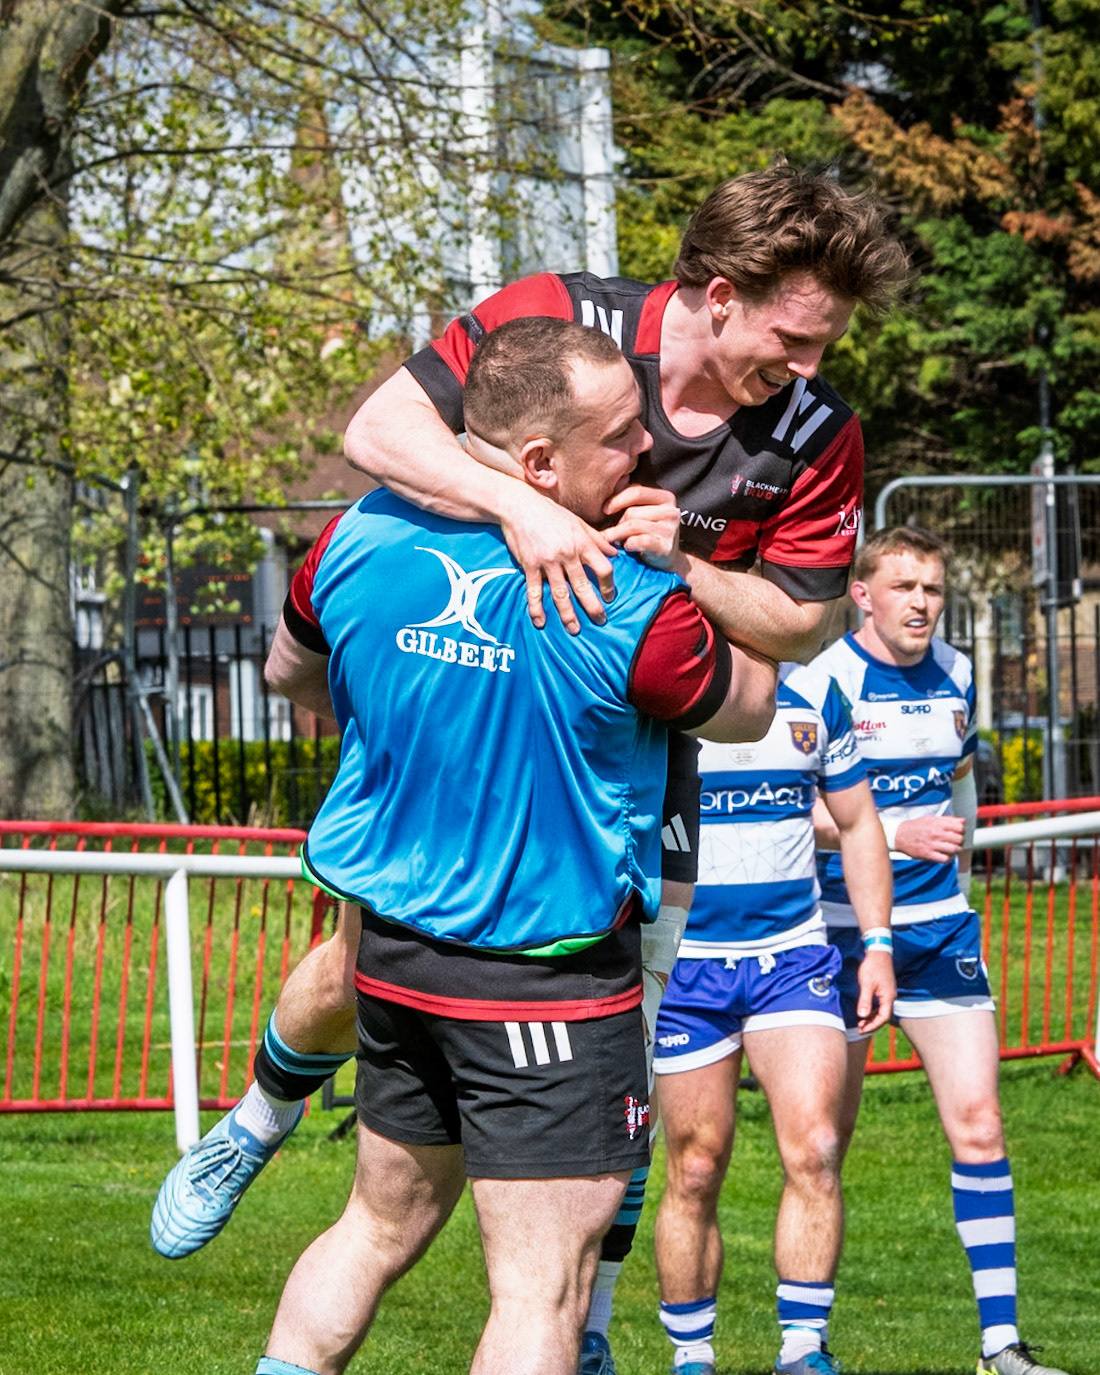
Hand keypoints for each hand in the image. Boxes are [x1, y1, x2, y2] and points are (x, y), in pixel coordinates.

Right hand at [498, 484, 616, 634]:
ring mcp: (547, 561)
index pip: (603, 568)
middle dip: (593, 607)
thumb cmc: (551, 513)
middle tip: (600, 621)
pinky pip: (535, 591)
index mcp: (582, 542)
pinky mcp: (530, 565)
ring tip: (574, 629)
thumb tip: (615, 553)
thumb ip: (596, 539)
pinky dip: (537, 608)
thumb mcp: (578, 522)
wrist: (520, 505)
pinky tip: (540, 622)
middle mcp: (567, 554)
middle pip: (583, 586)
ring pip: (560, 593)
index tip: (610, 597)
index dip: (609, 585)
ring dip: (568, 615)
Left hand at [602, 485, 682, 570]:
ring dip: (618, 535)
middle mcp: (671, 511)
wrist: (666, 559)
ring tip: (614, 540)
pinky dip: (628, 544)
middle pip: (632, 512)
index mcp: (666, 498)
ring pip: (633, 526)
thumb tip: (618, 480)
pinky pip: (639, 541)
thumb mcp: (642, 511)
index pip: (637, 491)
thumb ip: (631, 496)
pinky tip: (627, 547)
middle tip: (610, 533)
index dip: (617, 499)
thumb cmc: (648, 532)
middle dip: (617, 523)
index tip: (605, 509)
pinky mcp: (665, 547)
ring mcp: (670, 530)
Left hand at [855, 949, 894, 1034]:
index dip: (873, 1025)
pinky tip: (864, 1011)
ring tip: (860, 1022)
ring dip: (871, 1017)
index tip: (862, 1029)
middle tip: (860, 1028)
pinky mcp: (884, 989)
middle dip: (871, 1023)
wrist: (878, 952)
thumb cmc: (872, 967)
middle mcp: (890, 997)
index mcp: (888, 997)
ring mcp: (887, 993)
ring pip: (881, 1010)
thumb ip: (865, 1000)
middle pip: (883, 1015)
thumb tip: (862, 1016)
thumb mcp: (866, 984)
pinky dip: (872, 1009)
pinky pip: (879, 1004)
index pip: (883, 1017)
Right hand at [894, 815, 965, 861]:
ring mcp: (932, 844)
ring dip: (956, 850)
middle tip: (957, 841)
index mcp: (938, 823)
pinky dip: (948, 858)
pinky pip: (945, 858)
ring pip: (954, 849)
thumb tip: (963, 821)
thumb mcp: (931, 818)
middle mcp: (936, 833)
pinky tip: (946, 855)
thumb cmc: (917, 826)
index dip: (962, 830)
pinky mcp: (928, 854)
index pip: (960, 827)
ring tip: (953, 849)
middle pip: (959, 839)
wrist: (900, 835)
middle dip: (960, 841)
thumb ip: (948, 819)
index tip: (959, 832)